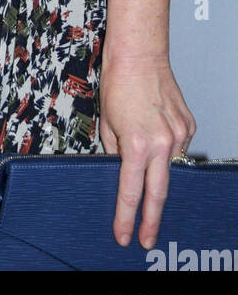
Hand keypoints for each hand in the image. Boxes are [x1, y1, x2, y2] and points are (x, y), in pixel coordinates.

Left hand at [99, 54, 195, 248]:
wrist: (140, 55)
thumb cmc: (118, 83)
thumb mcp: (106, 123)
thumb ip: (114, 151)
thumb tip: (119, 170)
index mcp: (135, 144)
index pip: (130, 192)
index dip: (126, 217)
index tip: (124, 235)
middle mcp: (161, 143)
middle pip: (158, 193)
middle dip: (151, 220)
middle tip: (147, 239)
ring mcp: (178, 135)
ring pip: (167, 166)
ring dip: (156, 168)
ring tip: (143, 145)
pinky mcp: (188, 126)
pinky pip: (176, 147)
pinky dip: (164, 146)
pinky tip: (154, 129)